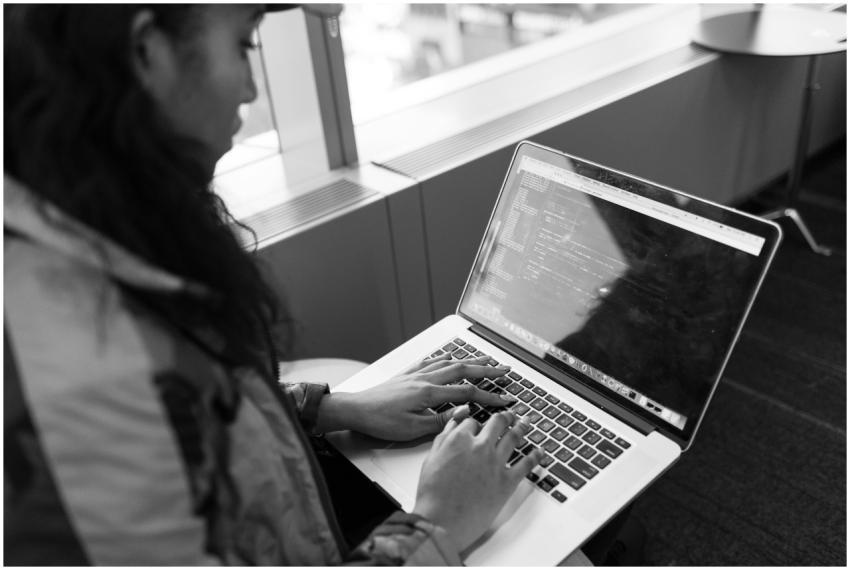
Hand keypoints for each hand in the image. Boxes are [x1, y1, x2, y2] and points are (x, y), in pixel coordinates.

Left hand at [315, 354, 516, 439]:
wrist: (356, 410)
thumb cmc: (381, 421)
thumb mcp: (413, 429)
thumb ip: (441, 421)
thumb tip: (465, 413)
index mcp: (429, 393)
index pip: (467, 394)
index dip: (489, 397)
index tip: (505, 400)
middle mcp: (425, 379)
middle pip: (463, 370)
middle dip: (487, 369)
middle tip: (504, 369)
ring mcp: (416, 374)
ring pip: (449, 362)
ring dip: (469, 360)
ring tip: (485, 358)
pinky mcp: (407, 374)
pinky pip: (431, 361)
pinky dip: (444, 358)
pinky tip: (448, 356)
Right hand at [412, 408, 543, 553]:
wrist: (442, 521)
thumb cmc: (432, 494)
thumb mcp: (431, 458)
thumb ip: (445, 436)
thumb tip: (456, 421)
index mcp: (459, 439)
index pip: (473, 422)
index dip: (477, 424)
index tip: (480, 426)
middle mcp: (480, 446)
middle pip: (498, 423)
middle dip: (505, 417)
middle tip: (510, 415)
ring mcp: (496, 463)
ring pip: (514, 437)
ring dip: (522, 427)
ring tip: (526, 423)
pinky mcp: (507, 482)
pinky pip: (526, 464)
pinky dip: (535, 456)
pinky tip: (540, 451)